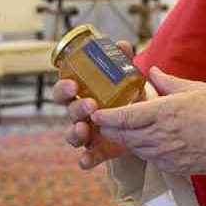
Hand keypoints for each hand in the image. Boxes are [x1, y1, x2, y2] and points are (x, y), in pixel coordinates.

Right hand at [52, 40, 134, 168]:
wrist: (143, 121)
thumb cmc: (126, 95)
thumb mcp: (125, 78)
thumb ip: (122, 61)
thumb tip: (121, 44)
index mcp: (81, 94)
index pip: (62, 90)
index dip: (63, 88)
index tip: (73, 85)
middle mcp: (80, 114)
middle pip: (68, 111)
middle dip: (75, 108)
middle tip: (89, 105)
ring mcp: (88, 133)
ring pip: (72, 135)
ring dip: (75, 132)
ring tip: (84, 129)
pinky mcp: (99, 149)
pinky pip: (87, 157)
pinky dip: (85, 159)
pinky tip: (86, 161)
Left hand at [91, 67, 205, 175]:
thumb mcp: (194, 88)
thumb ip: (168, 82)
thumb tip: (151, 71)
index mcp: (163, 113)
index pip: (124, 117)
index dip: (106, 117)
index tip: (95, 114)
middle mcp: (162, 136)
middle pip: (125, 137)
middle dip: (111, 131)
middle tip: (103, 124)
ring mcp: (169, 155)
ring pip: (137, 150)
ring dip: (128, 142)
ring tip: (123, 132)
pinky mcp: (178, 168)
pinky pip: (153, 160)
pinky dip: (146, 152)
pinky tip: (149, 144)